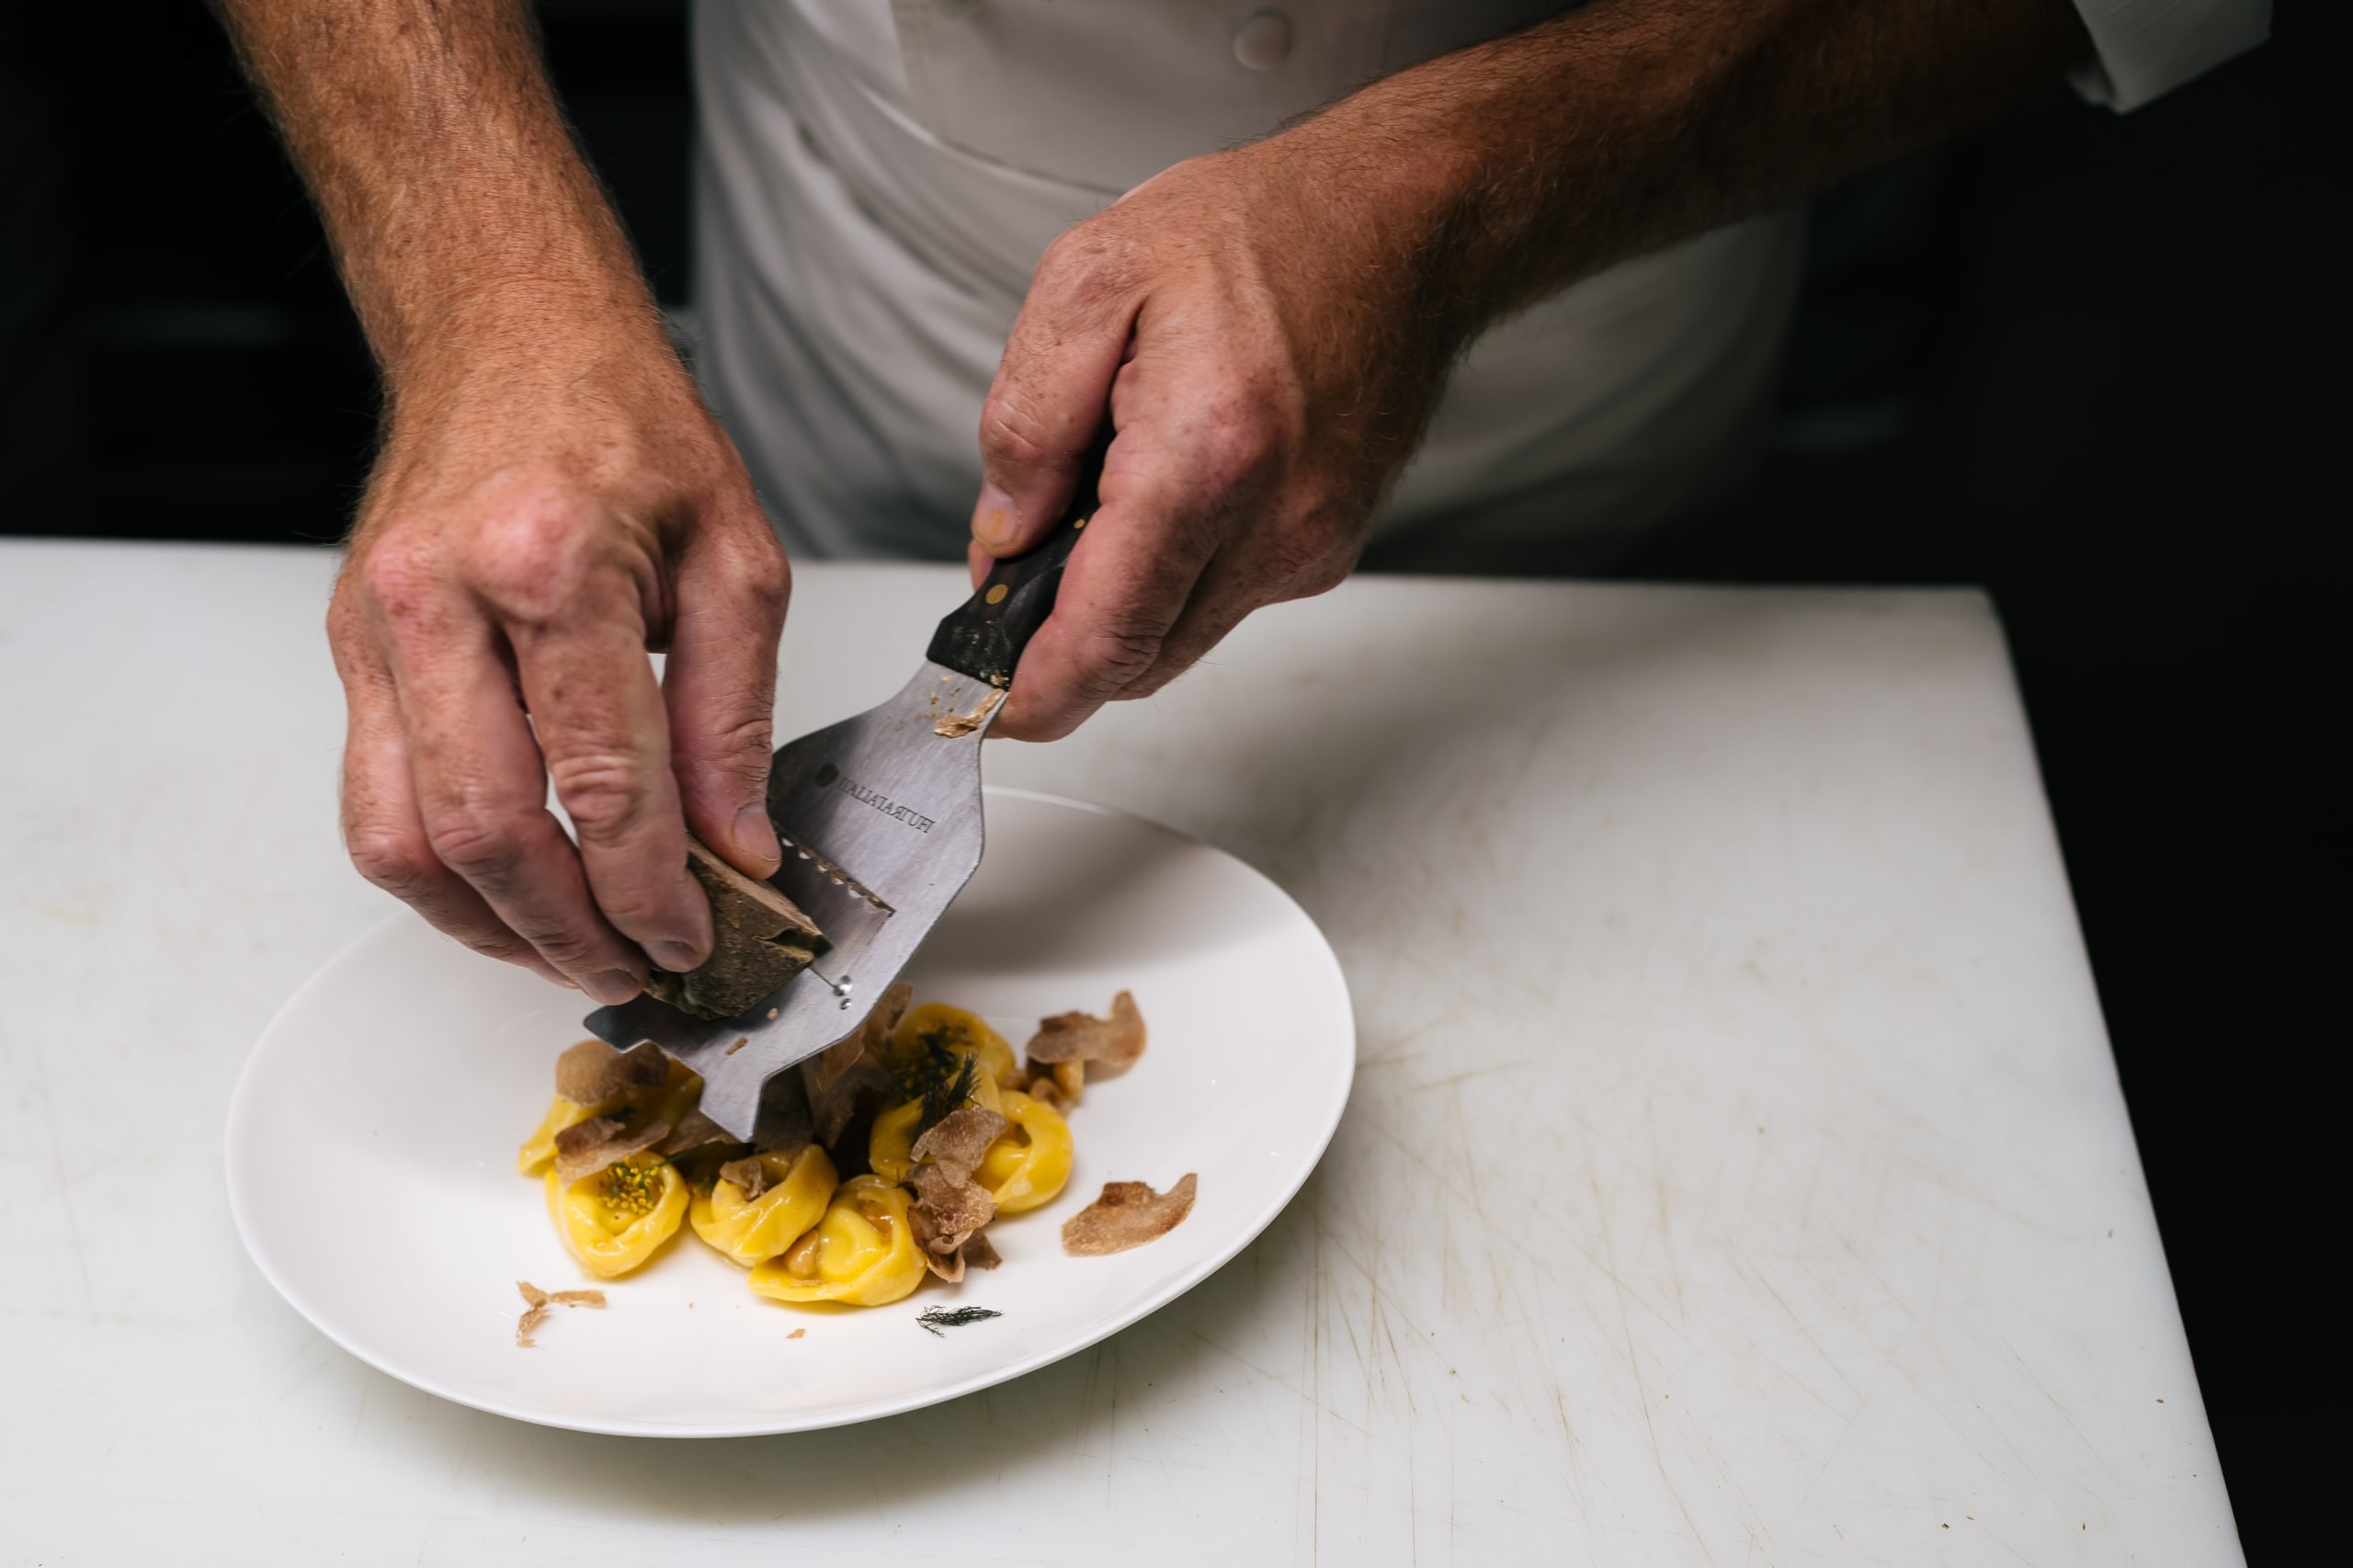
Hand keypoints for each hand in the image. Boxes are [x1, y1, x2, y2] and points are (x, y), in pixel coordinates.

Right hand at [329, 327, 788, 1002]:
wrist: (507, 331)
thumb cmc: (624, 426)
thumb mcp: (734, 556)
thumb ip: (733, 715)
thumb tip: (735, 848)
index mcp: (552, 563)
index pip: (601, 782)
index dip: (653, 889)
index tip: (699, 938)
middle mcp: (439, 597)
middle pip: (486, 831)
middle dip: (570, 932)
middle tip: (639, 969)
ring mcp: (375, 628)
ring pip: (403, 841)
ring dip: (493, 928)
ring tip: (576, 955)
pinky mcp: (347, 649)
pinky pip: (374, 802)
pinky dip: (441, 877)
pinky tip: (512, 899)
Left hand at [968, 127, 1468, 740]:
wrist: (1400, 220)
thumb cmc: (1265, 232)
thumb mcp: (1092, 278)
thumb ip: (1026, 419)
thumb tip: (1002, 534)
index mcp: (1205, 458)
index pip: (1105, 637)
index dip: (1032, 694)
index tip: (981, 708)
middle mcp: (1272, 525)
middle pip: (1139, 660)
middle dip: (1061, 645)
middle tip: (1006, 589)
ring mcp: (1309, 546)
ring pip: (1179, 635)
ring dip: (1119, 603)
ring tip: (1095, 499)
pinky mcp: (1327, 546)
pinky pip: (1224, 596)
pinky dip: (1172, 573)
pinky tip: (1162, 489)